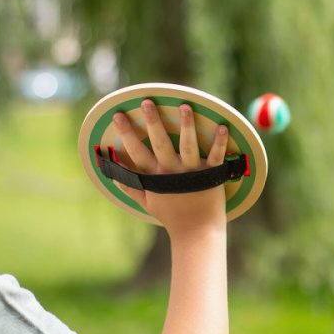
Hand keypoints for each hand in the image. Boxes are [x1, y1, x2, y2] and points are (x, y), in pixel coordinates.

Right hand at [112, 99, 228, 233]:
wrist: (197, 232)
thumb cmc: (171, 216)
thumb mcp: (146, 201)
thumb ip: (129, 184)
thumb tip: (111, 169)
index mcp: (155, 177)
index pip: (136, 151)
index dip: (126, 133)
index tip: (118, 115)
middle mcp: (172, 172)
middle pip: (160, 143)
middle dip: (152, 122)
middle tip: (146, 101)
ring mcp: (193, 172)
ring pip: (188, 145)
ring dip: (186, 125)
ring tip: (184, 106)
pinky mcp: (212, 175)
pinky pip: (216, 156)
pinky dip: (219, 142)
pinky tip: (222, 126)